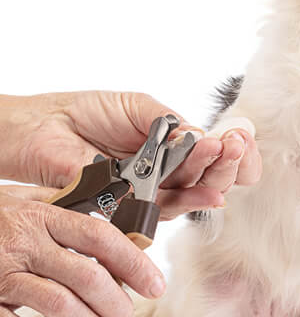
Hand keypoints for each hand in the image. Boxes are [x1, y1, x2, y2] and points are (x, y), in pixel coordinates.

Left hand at [0, 91, 261, 218]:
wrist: (41, 127)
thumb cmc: (87, 112)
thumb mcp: (139, 107)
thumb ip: (171, 124)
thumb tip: (203, 137)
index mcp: (172, 145)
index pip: (213, 152)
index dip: (233, 150)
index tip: (242, 138)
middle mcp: (166, 172)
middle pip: (210, 176)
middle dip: (228, 162)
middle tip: (235, 145)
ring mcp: (150, 191)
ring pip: (193, 194)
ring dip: (214, 177)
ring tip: (225, 155)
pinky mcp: (129, 208)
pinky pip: (164, 210)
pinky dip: (190, 201)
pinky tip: (211, 193)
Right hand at [0, 185, 165, 316]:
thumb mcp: (26, 200)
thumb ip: (64, 208)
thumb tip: (113, 217)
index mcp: (43, 216)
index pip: (100, 238)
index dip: (134, 263)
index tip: (154, 284)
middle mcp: (25, 244)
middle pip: (86, 276)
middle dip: (115, 304)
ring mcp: (2, 276)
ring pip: (59, 306)